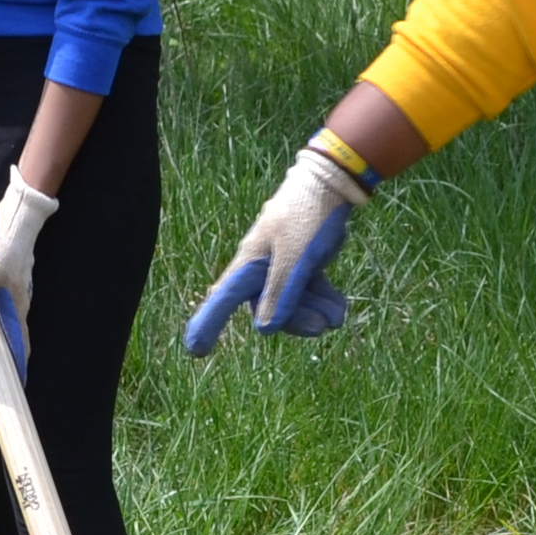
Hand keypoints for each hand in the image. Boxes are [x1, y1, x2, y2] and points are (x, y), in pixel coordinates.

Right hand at [182, 133, 374, 353]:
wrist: (331, 184)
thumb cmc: (307, 216)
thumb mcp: (295, 256)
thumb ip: (281, 291)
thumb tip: (264, 329)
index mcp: (250, 263)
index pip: (223, 298)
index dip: (209, 323)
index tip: (195, 350)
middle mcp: (260, 267)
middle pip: (268, 307)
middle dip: (295, 320)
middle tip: (324, 326)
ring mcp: (282, 265)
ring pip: (292, 301)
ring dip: (314, 311)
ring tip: (338, 315)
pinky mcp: (301, 262)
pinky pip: (306, 290)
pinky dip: (322, 299)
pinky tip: (339, 306)